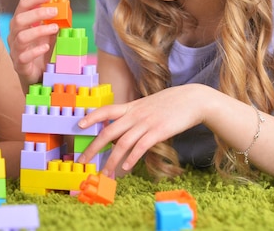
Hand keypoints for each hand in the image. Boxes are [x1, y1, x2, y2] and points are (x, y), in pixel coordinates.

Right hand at [8, 0, 59, 88]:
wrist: (35, 75)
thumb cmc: (40, 51)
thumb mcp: (48, 35)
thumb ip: (53, 23)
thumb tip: (64, 11)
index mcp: (19, 24)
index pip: (22, 6)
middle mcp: (14, 35)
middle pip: (19, 20)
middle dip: (37, 14)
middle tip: (55, 12)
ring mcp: (15, 50)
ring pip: (21, 37)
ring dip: (39, 30)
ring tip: (55, 28)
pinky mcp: (19, 64)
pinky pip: (24, 56)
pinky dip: (36, 50)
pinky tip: (47, 47)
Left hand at [77, 84, 205, 176]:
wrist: (193, 99)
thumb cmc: (172, 103)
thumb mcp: (149, 104)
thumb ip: (136, 114)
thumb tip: (125, 126)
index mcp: (132, 106)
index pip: (106, 110)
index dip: (92, 117)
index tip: (80, 125)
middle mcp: (135, 114)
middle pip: (108, 131)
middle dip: (93, 147)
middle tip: (83, 161)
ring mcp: (146, 123)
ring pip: (122, 143)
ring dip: (112, 160)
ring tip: (105, 173)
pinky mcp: (158, 132)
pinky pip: (141, 146)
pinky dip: (132, 158)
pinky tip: (126, 167)